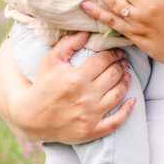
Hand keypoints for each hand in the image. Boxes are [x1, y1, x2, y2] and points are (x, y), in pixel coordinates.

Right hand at [0, 31, 133, 142]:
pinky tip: (132, 101)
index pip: (104, 60)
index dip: (113, 53)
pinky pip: (116, 121)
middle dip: (120, 65)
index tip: (116, 52)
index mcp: (76, 78)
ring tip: (126, 76)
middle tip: (122, 62)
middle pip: (114, 75)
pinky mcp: (91, 131)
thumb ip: (68, 43)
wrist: (31, 118)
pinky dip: (127, 111)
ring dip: (126, 83)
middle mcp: (85, 97)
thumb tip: (86, 32)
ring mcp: (90, 115)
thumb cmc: (42, 85)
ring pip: (118, 94)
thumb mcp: (51, 60)